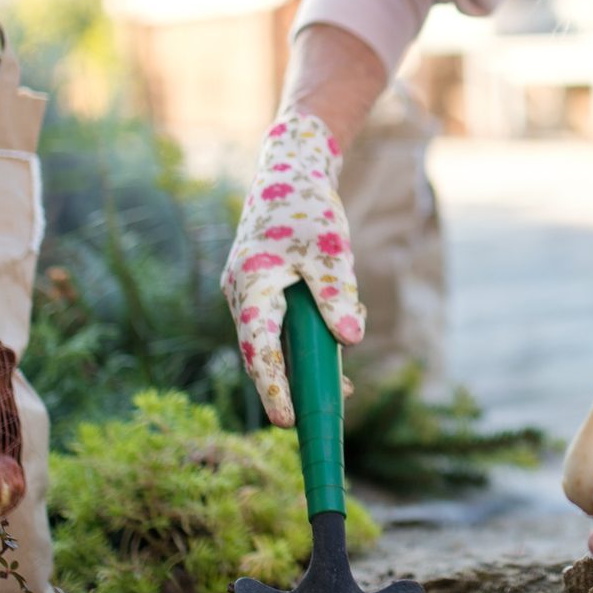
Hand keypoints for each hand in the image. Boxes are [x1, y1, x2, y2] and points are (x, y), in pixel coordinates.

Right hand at [220, 108, 366, 426]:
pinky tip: (339, 335)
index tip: (287, 421)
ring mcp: (249, 291)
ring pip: (276, 338)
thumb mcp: (331, 251)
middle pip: (264, 352)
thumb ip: (338, 295)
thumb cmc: (309, 207)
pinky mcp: (262, 288)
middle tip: (335, 405)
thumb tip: (350, 341)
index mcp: (252, 285)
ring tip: (345, 379)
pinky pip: (281, 323)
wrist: (292, 171)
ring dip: (308, 355)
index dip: (273, 388)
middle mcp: (242, 293)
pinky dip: (307, 333)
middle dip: (296, 381)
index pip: (258, 349)